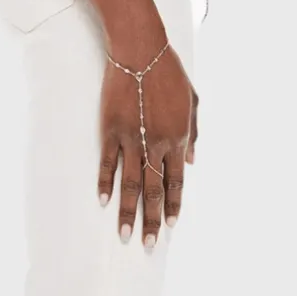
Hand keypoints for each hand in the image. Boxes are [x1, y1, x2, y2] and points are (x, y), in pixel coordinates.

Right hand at [97, 46, 196, 245]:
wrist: (141, 50)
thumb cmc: (169, 72)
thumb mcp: (192, 101)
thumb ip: (193, 133)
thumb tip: (192, 161)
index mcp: (178, 138)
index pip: (177, 182)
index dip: (174, 206)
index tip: (171, 226)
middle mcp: (157, 144)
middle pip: (155, 191)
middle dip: (153, 221)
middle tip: (150, 246)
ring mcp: (132, 138)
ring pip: (131, 184)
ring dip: (128, 213)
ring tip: (125, 236)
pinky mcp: (111, 130)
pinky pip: (108, 163)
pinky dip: (106, 184)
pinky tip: (103, 203)